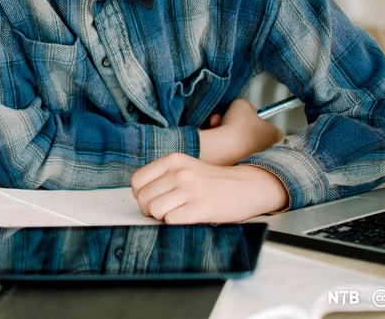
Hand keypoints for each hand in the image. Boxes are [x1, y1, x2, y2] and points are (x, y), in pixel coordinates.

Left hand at [131, 153, 287, 222]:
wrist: (246, 187)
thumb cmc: (213, 181)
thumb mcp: (185, 168)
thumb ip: (163, 176)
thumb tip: (140, 195)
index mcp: (173, 160)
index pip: (137, 181)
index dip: (141, 195)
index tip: (152, 199)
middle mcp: (180, 172)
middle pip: (144, 198)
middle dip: (150, 210)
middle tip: (165, 211)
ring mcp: (190, 189)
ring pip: (155, 210)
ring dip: (162, 217)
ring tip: (177, 213)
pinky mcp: (201, 207)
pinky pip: (171, 220)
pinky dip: (175, 223)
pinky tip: (187, 218)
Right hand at [199, 98, 281, 164]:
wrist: (225, 147)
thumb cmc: (238, 127)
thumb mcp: (242, 104)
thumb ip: (244, 105)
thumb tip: (241, 107)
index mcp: (273, 134)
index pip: (272, 126)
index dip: (260, 119)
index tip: (251, 114)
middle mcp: (264, 148)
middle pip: (250, 130)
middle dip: (237, 122)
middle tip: (230, 116)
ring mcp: (249, 156)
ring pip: (236, 136)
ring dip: (225, 127)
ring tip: (219, 122)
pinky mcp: (235, 161)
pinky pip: (226, 145)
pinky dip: (219, 137)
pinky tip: (214, 131)